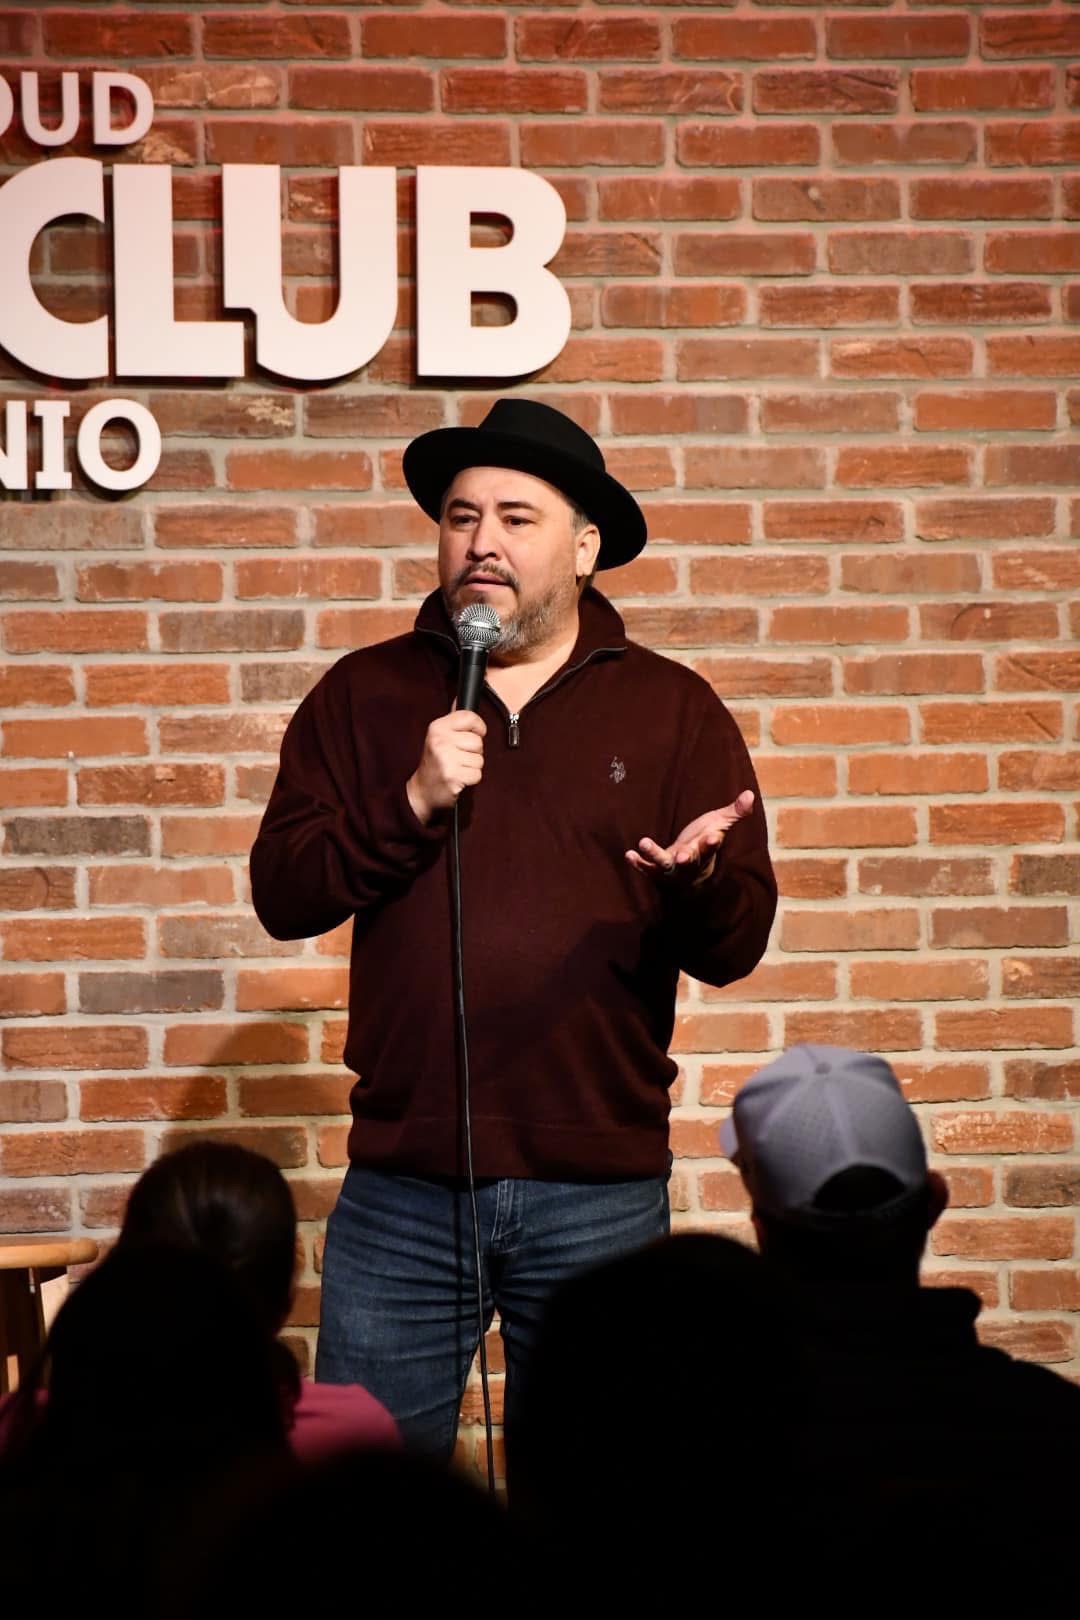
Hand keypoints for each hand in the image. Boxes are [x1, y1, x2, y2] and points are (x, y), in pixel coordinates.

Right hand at [406, 710, 485, 824]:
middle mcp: (440, 741)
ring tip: (457, 768)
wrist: (421, 791)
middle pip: (478, 741)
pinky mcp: (453, 777)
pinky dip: (471, 779)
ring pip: (480, 759)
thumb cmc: (434, 763)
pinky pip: (477, 774)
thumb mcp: (438, 737)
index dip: (477, 727)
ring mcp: (446, 759)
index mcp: (437, 728)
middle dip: (473, 752)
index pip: (470, 717)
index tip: (473, 734)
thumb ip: (453, 721)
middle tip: (458, 758)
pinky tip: (459, 778)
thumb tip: (459, 699)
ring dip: (472, 767)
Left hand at [626, 790, 755, 886]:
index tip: (713, 836)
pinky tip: (628, 855)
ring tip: (643, 843)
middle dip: (687, 858)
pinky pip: (647, 869)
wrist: (690, 876)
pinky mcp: (657, 871)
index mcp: (705, 851)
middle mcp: (690, 863)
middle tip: (682, 856)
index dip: (712, 843)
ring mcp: (672, 869)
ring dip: (654, 855)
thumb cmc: (703, 844)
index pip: (711, 847)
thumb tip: (750, 793)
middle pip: (689, 862)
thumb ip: (734, 812)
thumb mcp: (718, 826)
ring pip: (665, 864)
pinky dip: (638, 863)